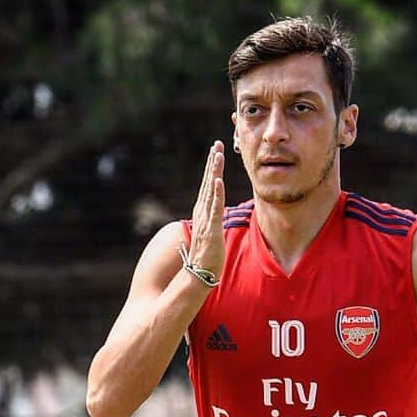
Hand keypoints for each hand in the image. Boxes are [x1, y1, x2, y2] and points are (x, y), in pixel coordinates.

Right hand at [188, 141, 225, 279]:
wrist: (199, 273)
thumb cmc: (207, 255)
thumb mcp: (212, 233)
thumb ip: (213, 220)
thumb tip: (217, 214)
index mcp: (202, 212)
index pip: (208, 185)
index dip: (212, 168)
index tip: (216, 151)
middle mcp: (202, 212)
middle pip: (208, 182)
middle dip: (212, 163)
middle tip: (217, 144)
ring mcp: (206, 219)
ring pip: (210, 191)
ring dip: (214, 172)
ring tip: (217, 155)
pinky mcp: (211, 229)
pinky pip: (214, 208)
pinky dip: (216, 193)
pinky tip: (218, 180)